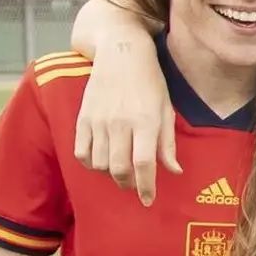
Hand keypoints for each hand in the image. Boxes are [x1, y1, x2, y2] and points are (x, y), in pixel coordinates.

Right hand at [72, 31, 178, 205]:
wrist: (121, 54)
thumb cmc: (150, 83)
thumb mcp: (167, 110)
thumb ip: (168, 143)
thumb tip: (174, 171)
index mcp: (146, 122)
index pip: (144, 164)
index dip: (146, 187)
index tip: (149, 200)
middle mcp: (121, 123)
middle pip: (120, 169)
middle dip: (128, 185)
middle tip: (135, 187)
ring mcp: (99, 121)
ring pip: (100, 164)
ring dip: (110, 175)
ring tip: (120, 173)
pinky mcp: (83, 118)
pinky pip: (81, 152)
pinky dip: (90, 164)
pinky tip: (101, 162)